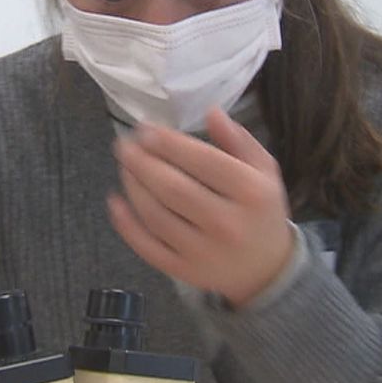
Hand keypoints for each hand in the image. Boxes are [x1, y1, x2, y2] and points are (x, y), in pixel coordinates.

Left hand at [108, 107, 293, 307]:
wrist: (266, 268)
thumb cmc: (261, 210)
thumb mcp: (264, 170)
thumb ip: (239, 140)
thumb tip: (211, 111)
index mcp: (250, 193)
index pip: (202, 161)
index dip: (168, 143)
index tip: (145, 129)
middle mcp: (227, 224)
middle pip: (173, 188)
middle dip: (142, 163)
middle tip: (124, 145)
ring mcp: (203, 251)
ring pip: (156, 215)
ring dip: (133, 187)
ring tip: (124, 166)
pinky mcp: (184, 271)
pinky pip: (147, 246)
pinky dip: (126, 224)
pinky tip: (115, 202)